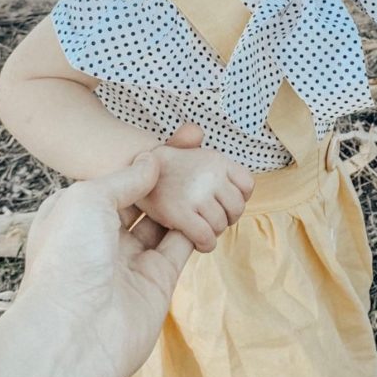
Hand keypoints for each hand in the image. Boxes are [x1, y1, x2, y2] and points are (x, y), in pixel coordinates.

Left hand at [16, 154, 197, 376]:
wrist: (75, 333)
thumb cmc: (69, 258)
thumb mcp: (88, 199)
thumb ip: (125, 178)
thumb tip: (151, 161)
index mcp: (75, 216)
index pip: (113, 183)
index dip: (139, 165)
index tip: (168, 145)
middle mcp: (101, 239)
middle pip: (140, 202)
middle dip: (164, 183)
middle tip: (196, 157)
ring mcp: (129, 262)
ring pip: (163, 224)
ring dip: (184, 204)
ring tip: (207, 178)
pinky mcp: (157, 282)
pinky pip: (180, 248)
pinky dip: (196, 230)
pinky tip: (210, 209)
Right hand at [132, 142, 254, 253]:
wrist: (129, 172)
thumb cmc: (161, 167)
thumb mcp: (183, 148)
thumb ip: (194, 143)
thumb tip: (194, 132)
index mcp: (217, 160)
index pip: (247, 185)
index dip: (239, 197)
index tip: (225, 202)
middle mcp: (211, 175)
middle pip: (237, 207)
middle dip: (228, 217)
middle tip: (212, 218)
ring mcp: (197, 195)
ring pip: (221, 225)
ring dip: (214, 232)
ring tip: (202, 228)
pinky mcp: (182, 214)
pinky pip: (206, 237)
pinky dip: (205, 244)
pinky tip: (198, 242)